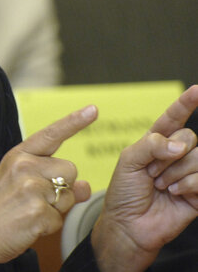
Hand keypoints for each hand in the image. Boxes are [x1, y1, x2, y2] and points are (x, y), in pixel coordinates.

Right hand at [0, 105, 97, 268]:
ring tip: (28, 213)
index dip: (74, 122)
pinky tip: (27, 226)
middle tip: (36, 200)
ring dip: (56, 209)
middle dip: (63, 186)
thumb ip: (49, 179)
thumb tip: (85, 185)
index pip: (50, 135)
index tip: (93, 109)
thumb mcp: (17, 185)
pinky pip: (60, 219)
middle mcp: (24, 167)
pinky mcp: (38, 212)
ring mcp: (31, 189)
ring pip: (69, 195)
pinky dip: (48, 227)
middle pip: (70, 169)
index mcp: (17, 156)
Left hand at [92, 85, 197, 271]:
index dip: (185, 104)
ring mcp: (189, 173)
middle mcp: (174, 155)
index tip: (196, 90)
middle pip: (189, 137)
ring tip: (161, 185)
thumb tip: (178, 144)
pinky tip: (175, 193)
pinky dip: (188, 184)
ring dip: (176, 171)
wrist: (128, 224)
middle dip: (168, 155)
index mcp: (155, 143)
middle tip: (152, 172)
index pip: (173, 118)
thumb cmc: (123, 192)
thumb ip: (151, 145)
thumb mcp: (128, 161)